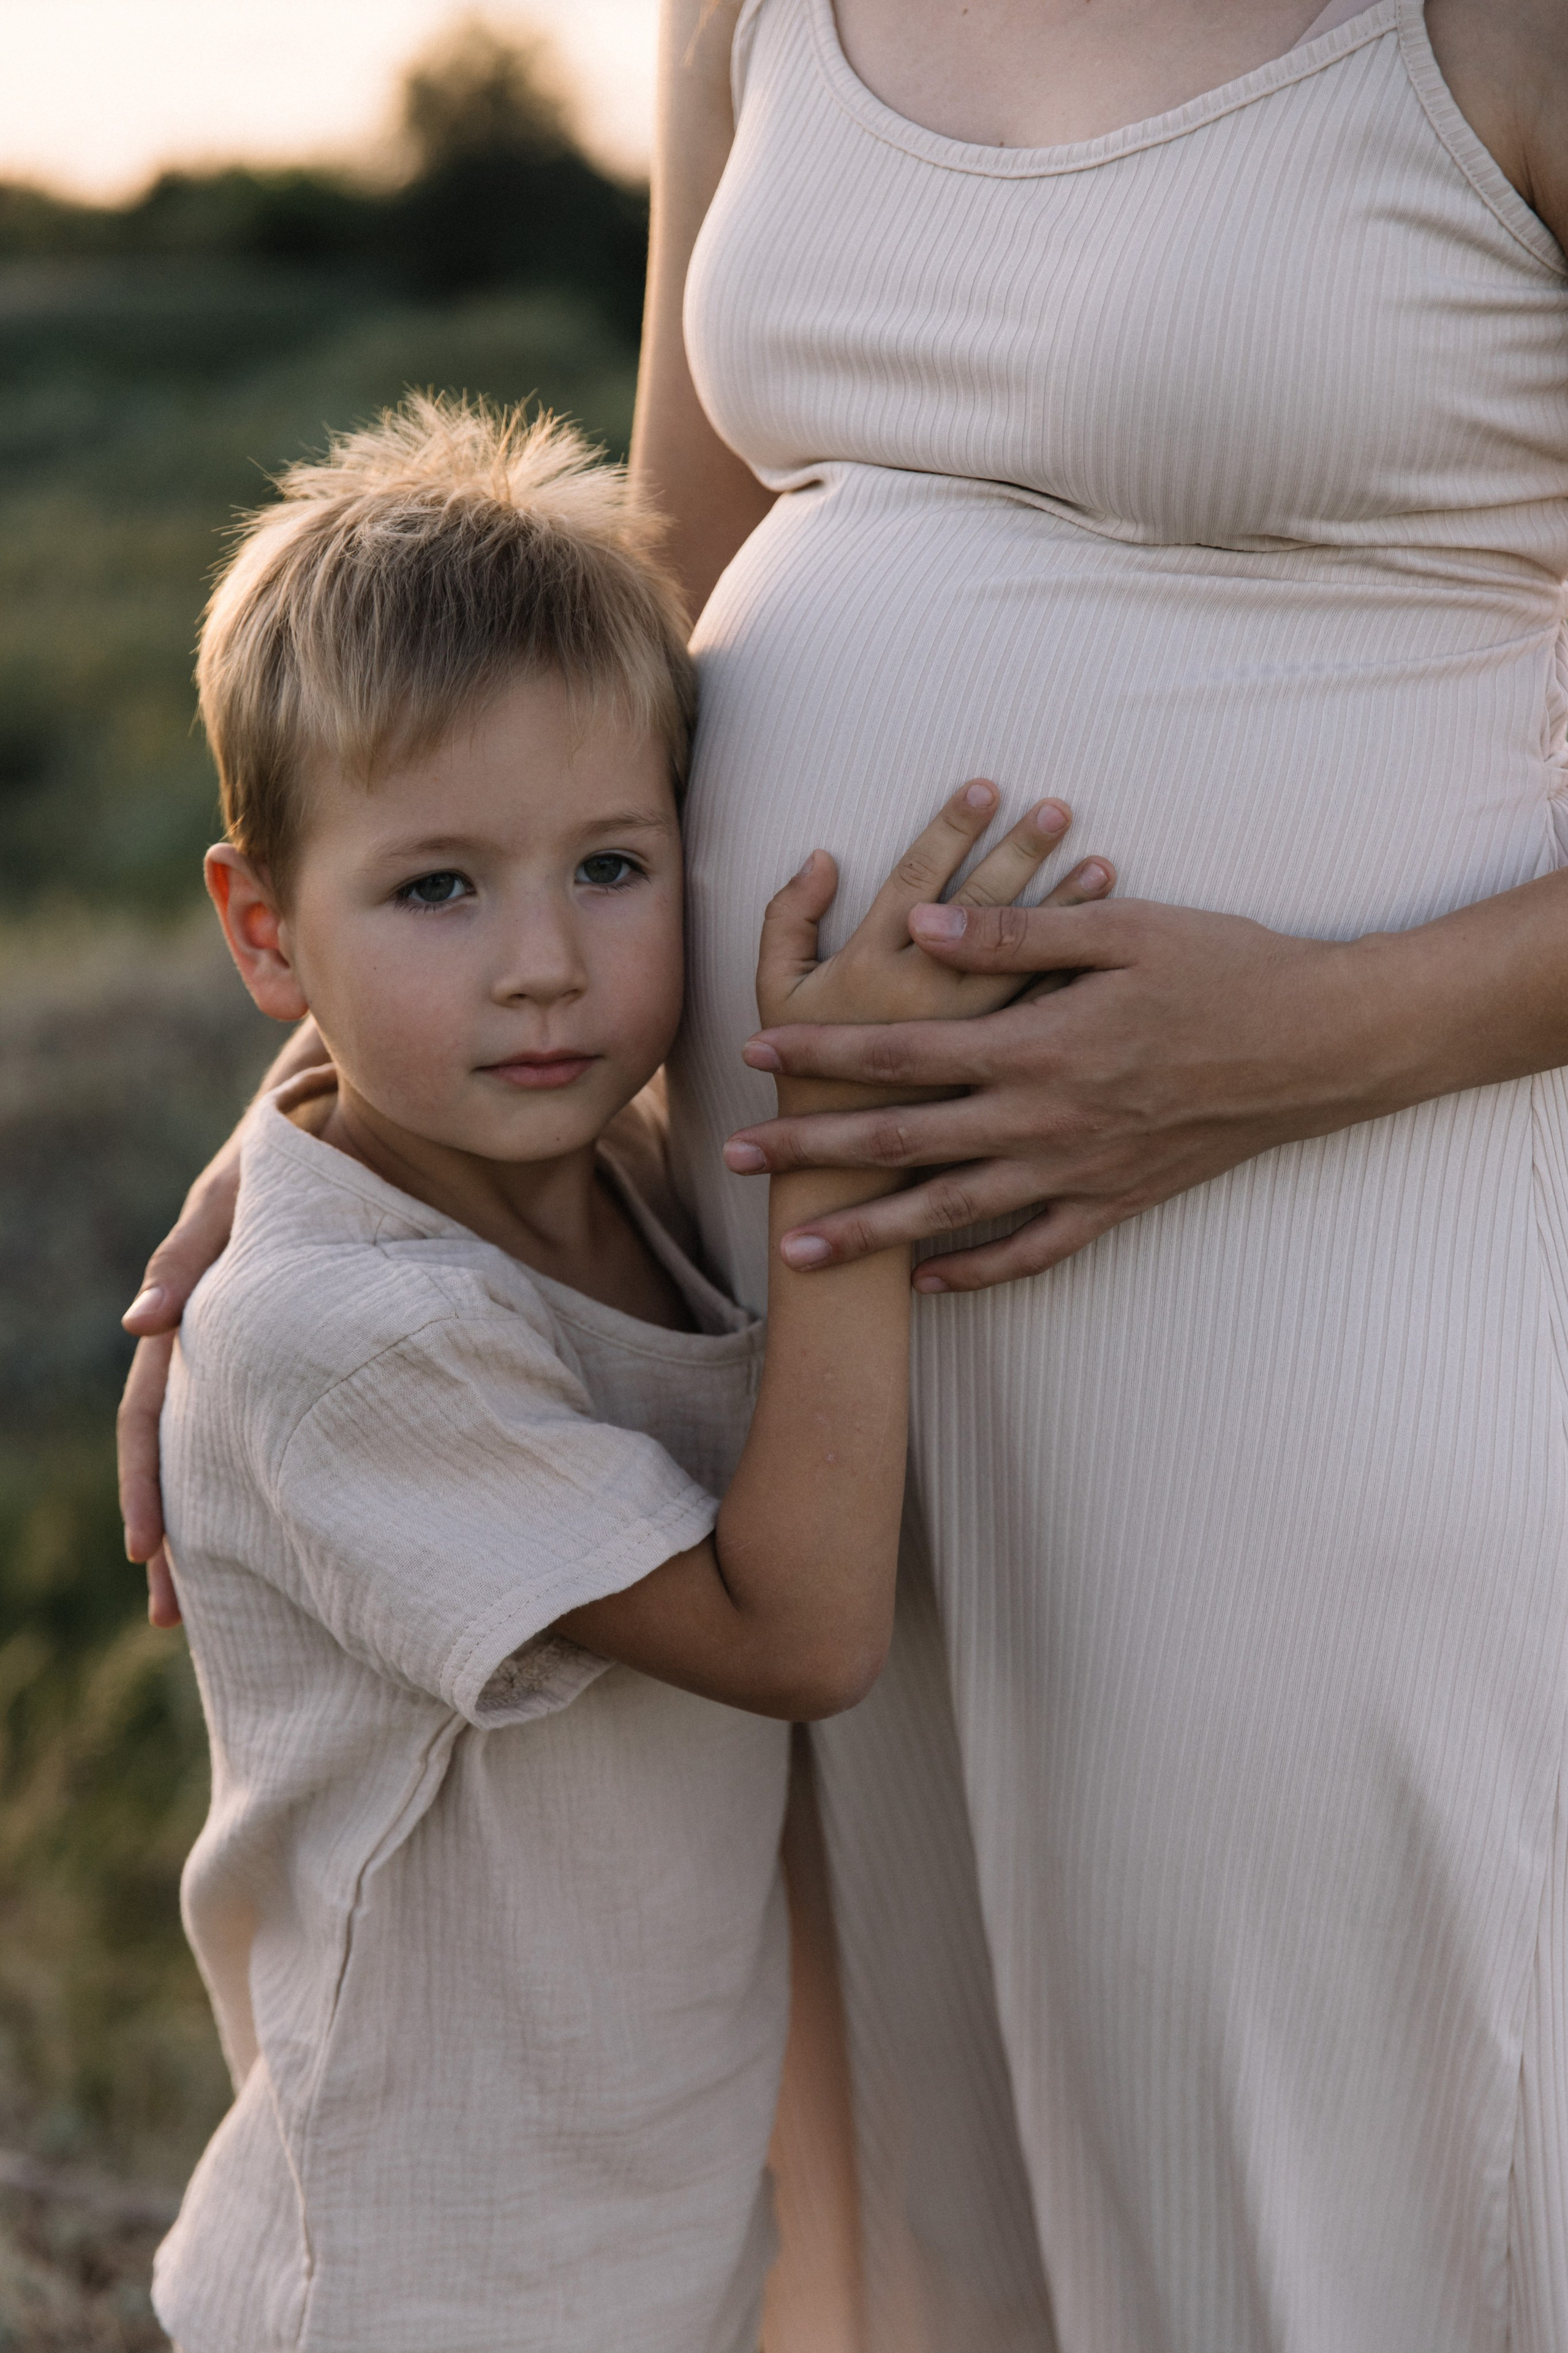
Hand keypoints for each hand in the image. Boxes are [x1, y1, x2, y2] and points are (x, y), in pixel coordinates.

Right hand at [117, 1052, 335, 1622]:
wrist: (360, 1100)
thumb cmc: (296, 1138)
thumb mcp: (239, 1190)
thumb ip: (193, 1248)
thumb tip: (137, 1328)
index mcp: (199, 1316)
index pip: (156, 1418)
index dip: (151, 1486)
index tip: (149, 1560)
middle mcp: (230, 1342)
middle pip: (193, 1453)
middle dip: (183, 1535)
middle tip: (181, 1619)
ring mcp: (276, 1347)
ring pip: (245, 1448)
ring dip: (236, 1520)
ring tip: (244, 1602)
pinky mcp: (334, 1341)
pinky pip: (306, 1419)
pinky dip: (295, 1474)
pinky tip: (319, 1529)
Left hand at [727, 896, 1383, 1286]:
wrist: (1325, 1046)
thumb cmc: (1229, 969)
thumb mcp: (1123, 928)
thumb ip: (1016, 928)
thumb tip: (920, 918)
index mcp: (1037, 1043)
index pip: (901, 1047)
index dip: (821, 1049)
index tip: (753, 1052)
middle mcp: (1045, 1119)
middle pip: (902, 1141)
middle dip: (812, 1151)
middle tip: (736, 1163)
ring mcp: (1080, 1171)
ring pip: (952, 1215)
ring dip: (868, 1235)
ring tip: (800, 1256)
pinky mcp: (1117, 1203)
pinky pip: (1035, 1252)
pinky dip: (977, 1272)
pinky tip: (928, 1282)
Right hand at [752, 780, 1112, 1111]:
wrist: (841, 1188)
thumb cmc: (803, 1087)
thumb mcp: (776, 996)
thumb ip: (786, 923)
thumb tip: (819, 857)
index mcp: (873, 974)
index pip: (921, 881)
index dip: (954, 828)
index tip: (987, 784)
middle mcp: (929, 1005)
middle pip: (985, 915)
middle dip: (1020, 855)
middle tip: (1057, 806)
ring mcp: (972, 1048)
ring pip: (1030, 967)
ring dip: (1065, 911)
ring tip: (1100, 863)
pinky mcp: (998, 1084)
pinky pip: (1049, 1021)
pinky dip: (1079, 977)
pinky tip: (1108, 941)